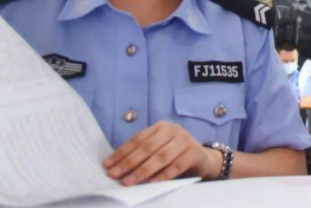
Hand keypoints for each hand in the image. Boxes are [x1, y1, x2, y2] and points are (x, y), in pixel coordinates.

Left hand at [103, 121, 221, 184]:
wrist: (203, 159)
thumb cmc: (175, 156)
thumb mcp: (159, 149)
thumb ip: (143, 154)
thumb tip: (117, 166)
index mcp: (160, 127)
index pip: (137, 139)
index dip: (122, 152)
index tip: (108, 165)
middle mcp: (172, 130)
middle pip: (147, 147)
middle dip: (129, 162)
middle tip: (115, 175)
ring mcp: (184, 140)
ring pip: (161, 156)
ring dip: (143, 170)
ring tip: (129, 181)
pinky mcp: (194, 152)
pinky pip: (176, 166)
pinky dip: (163, 175)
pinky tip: (151, 183)